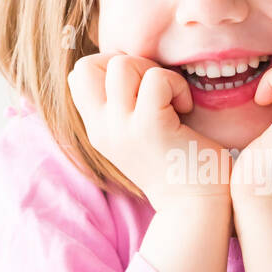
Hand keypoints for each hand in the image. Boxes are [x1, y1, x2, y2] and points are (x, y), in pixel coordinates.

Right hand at [68, 52, 231, 213]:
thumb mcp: (136, 134)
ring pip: (122, 65)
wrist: (193, 208)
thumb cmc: (174, 165)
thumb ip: (122, 106)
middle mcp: (102, 128)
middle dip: (128, 64)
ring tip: (172, 100)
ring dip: (154, 72)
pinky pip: (156, 79)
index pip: (79, 74)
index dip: (109, 67)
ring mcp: (123, 127)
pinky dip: (176, 85)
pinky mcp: (150, 126)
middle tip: (156, 90)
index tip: (139, 88)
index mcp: (96, 128)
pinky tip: (185, 108)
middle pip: (88, 65)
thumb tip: (127, 63)